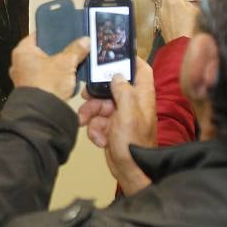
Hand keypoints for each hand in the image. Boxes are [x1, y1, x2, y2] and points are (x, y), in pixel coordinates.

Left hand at [10, 33, 88, 98]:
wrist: (43, 113)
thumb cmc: (48, 84)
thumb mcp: (66, 63)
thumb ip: (76, 50)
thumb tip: (85, 41)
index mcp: (22, 51)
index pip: (38, 35)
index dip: (53, 33)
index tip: (65, 33)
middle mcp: (18, 63)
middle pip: (41, 51)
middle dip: (57, 51)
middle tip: (72, 48)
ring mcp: (23, 78)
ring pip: (43, 66)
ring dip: (56, 66)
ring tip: (71, 63)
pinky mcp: (30, 90)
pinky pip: (44, 78)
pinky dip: (53, 78)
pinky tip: (66, 78)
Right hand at [77, 60, 155, 193]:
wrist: (129, 171)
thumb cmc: (133, 141)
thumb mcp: (128, 112)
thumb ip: (123, 90)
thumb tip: (116, 75)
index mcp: (142, 96)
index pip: (141, 70)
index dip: (131, 60)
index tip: (114, 56)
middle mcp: (132, 103)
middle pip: (111, 88)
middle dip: (96, 95)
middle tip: (85, 97)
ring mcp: (121, 116)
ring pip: (100, 106)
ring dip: (91, 115)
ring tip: (86, 124)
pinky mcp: (111, 128)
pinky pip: (98, 122)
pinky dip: (95, 130)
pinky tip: (100, 139)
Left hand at [157, 0, 199, 41]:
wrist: (183, 51)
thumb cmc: (193, 31)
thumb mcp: (202, 9)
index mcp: (172, 0)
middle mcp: (164, 8)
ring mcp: (162, 18)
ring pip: (169, 5)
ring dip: (178, 4)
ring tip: (190, 10)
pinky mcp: (163, 26)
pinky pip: (168, 15)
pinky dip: (176, 14)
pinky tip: (185, 20)